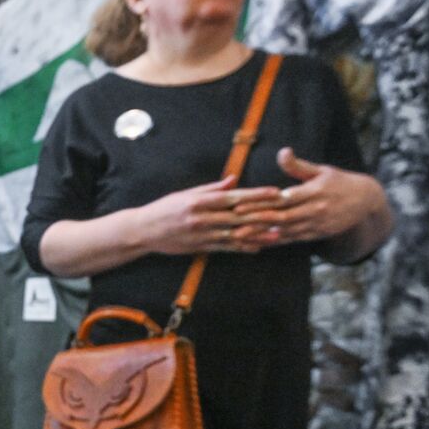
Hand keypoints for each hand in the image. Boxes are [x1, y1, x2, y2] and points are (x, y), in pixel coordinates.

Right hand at [139, 175, 283, 254]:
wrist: (143, 230)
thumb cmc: (164, 209)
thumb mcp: (186, 194)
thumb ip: (211, 189)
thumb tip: (234, 180)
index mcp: (200, 201)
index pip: (233, 197)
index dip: (256, 195)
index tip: (275, 192)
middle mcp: (202, 218)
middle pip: (239, 216)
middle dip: (264, 214)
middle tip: (285, 212)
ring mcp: (202, 234)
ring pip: (235, 234)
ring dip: (258, 235)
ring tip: (278, 234)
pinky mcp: (200, 247)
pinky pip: (226, 248)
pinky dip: (242, 247)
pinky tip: (258, 247)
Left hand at [232, 148, 380, 243]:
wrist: (366, 201)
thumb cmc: (339, 182)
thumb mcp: (321, 171)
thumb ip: (298, 166)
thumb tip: (282, 152)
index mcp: (314, 191)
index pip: (282, 198)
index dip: (260, 203)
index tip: (239, 205)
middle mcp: (315, 209)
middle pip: (281, 217)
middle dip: (256, 221)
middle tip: (233, 224)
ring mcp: (316, 224)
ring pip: (285, 231)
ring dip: (262, 234)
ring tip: (240, 236)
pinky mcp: (317, 234)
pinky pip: (293, 240)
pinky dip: (275, 242)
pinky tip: (258, 243)